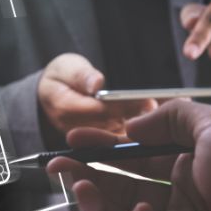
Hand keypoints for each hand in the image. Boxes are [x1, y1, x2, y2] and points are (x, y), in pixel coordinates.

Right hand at [37, 53, 155, 134]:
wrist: (53, 93)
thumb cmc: (62, 77)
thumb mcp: (67, 67)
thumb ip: (81, 75)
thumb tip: (96, 84)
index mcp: (63, 106)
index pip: (95, 110)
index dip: (121, 106)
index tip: (143, 100)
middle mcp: (72, 126)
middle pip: (107, 126)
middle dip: (133, 117)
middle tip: (156, 107)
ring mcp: (83, 137)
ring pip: (113, 135)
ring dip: (136, 125)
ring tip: (157, 111)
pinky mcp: (94, 142)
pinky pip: (116, 137)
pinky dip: (135, 129)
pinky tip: (150, 117)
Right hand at [47, 100, 210, 210]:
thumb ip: (172, 116)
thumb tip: (133, 125)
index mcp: (190, 167)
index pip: (135, 157)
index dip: (104, 148)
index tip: (75, 138)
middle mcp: (179, 200)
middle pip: (120, 187)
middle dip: (87, 174)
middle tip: (58, 163)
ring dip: (96, 202)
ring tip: (79, 185)